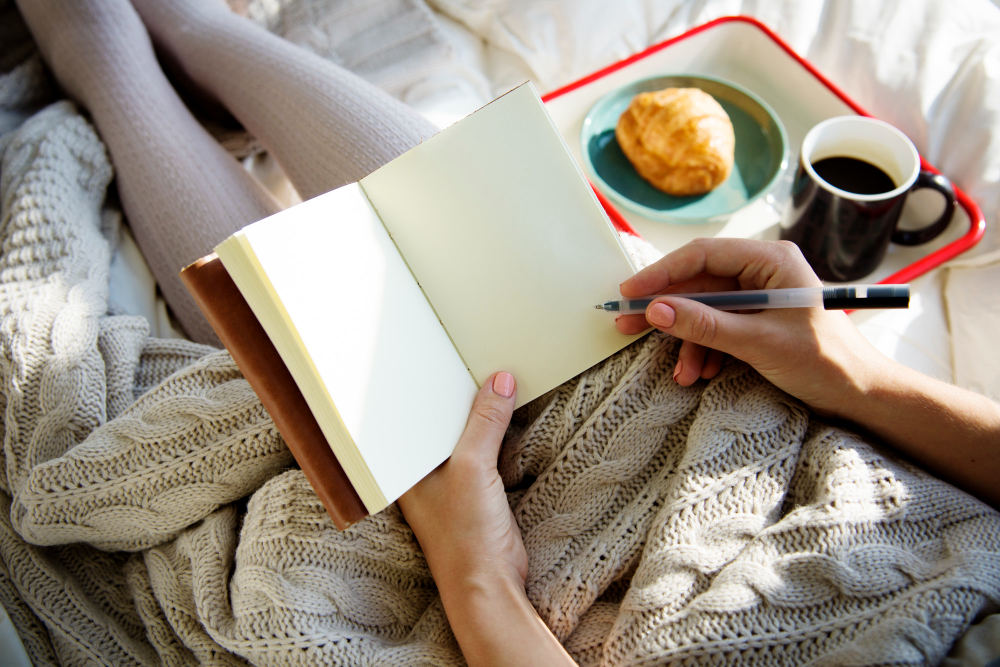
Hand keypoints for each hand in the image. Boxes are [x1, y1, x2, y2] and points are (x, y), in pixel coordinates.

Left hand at [398, 372, 575, 665]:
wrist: (490, 584)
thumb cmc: (463, 537)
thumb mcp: (473, 467)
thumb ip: (485, 422)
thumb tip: (500, 382)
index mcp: (407, 467)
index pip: (412, 415)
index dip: (425, 387)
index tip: (439, 355)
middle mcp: (424, 473)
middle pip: (441, 423)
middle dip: (457, 398)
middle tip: (471, 359)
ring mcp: (451, 483)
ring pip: (465, 437)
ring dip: (480, 416)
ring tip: (492, 379)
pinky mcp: (477, 492)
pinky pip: (486, 452)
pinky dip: (497, 437)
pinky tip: (507, 418)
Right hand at [616, 238, 885, 417]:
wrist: (858, 395)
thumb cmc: (824, 362)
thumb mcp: (759, 343)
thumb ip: (706, 325)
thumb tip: (657, 311)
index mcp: (771, 260)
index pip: (703, 256)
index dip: (662, 273)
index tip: (631, 293)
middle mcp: (762, 271)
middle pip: (698, 283)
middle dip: (668, 312)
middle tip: (628, 326)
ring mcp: (757, 296)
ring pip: (703, 311)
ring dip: (688, 343)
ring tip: (683, 373)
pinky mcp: (754, 320)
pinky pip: (715, 329)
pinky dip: (704, 351)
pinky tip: (702, 372)